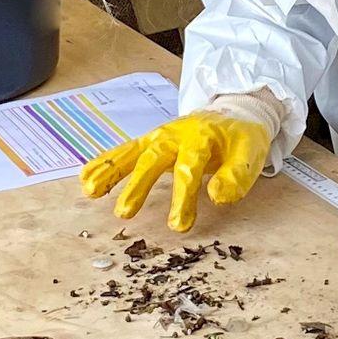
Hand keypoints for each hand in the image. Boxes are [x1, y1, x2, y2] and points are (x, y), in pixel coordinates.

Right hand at [80, 111, 270, 231]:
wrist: (233, 113)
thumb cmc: (241, 139)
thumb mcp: (250, 155)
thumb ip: (237, 177)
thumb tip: (217, 197)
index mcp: (203, 137)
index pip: (190, 167)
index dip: (184, 197)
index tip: (178, 225)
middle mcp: (175, 134)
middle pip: (154, 159)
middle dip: (138, 186)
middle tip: (124, 214)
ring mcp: (159, 137)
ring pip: (132, 153)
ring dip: (111, 172)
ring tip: (90, 192)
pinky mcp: (150, 142)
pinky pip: (125, 152)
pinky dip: (105, 163)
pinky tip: (86, 180)